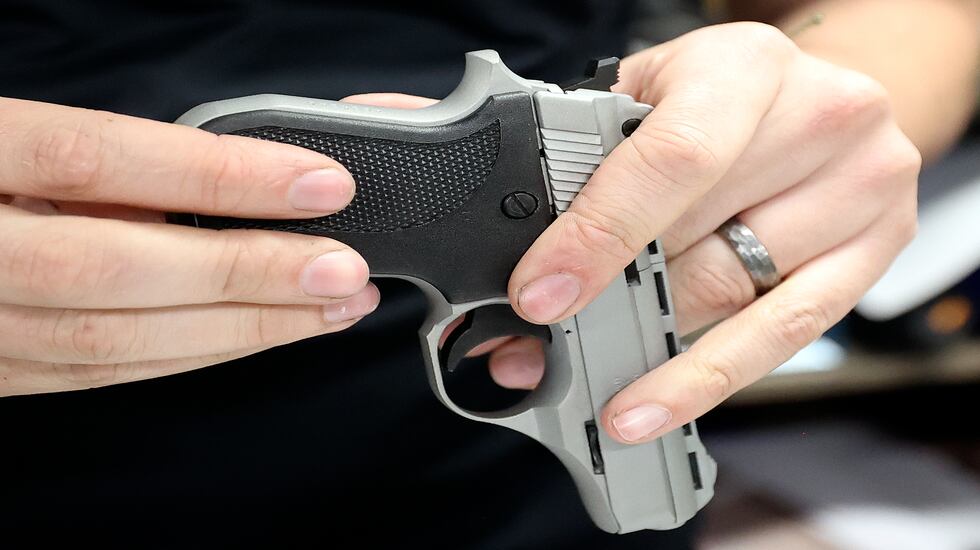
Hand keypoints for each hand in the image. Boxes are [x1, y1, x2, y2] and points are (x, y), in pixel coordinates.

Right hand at [0, 98, 377, 395]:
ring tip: (328, 309)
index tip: (317, 183)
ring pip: (114, 339)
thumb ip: (108, 155)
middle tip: (343, 270)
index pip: (99, 159)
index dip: (216, 174)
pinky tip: (256, 336)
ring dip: (240, 328)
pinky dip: (191, 355)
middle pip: (116, 267)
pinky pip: (98, 374)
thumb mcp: (10, 129)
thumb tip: (245, 171)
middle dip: (248, 274)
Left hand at [500, 23, 919, 442]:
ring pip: (728, 293)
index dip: (600, 234)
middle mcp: (820, 120)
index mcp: (747, 68)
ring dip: (647, 343)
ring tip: (585, 375)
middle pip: (696, 237)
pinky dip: (705, 377)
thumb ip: (597, 151)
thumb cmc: (727, 94)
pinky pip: (782, 334)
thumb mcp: (654, 91)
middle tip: (540, 343)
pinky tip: (651, 405)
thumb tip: (531, 254)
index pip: (671, 160)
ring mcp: (860, 189)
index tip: (543, 293)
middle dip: (604, 300)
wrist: (823, 99)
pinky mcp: (875, 250)